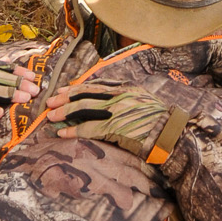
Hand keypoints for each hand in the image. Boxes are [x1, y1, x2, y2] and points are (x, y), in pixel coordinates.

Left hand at [46, 84, 178, 161]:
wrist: (171, 134)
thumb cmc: (159, 121)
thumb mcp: (142, 101)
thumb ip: (125, 97)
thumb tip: (106, 100)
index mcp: (125, 88)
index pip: (94, 86)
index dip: (76, 88)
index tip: (62, 91)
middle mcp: (119, 96)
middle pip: (86, 95)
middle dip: (65, 98)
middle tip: (50, 102)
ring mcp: (117, 111)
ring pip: (84, 109)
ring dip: (65, 113)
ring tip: (51, 117)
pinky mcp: (116, 128)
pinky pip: (89, 128)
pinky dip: (74, 130)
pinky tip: (63, 133)